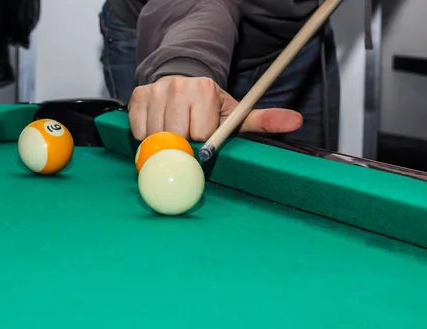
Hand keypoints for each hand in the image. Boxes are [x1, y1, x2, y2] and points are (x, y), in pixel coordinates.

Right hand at [128, 75, 302, 140]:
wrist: (181, 80)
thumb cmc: (209, 105)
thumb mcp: (236, 112)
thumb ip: (263, 120)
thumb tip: (295, 121)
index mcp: (205, 90)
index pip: (200, 135)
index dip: (202, 140)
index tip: (203, 133)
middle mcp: (178, 86)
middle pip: (176, 138)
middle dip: (183, 144)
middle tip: (188, 135)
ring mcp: (155, 91)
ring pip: (154, 137)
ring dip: (163, 142)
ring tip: (174, 131)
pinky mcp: (136, 97)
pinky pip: (138, 132)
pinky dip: (146, 136)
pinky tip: (157, 127)